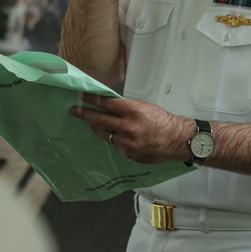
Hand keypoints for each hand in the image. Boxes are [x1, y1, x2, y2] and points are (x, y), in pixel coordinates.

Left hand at [69, 92, 190, 163]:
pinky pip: (115, 145)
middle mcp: (128, 127)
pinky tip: (121, 136)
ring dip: (99, 128)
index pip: (106, 103)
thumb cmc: (162, 122)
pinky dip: (115, 139)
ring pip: (105, 134)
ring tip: (95, 124)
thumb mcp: (144, 106)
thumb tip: (108, 105)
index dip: (91, 100)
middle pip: (99, 120)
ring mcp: (127, 142)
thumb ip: (125, 107)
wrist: (176, 140)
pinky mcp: (128, 154)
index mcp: (133, 111)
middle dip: (85, 114)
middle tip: (74, 111)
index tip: (81, 97)